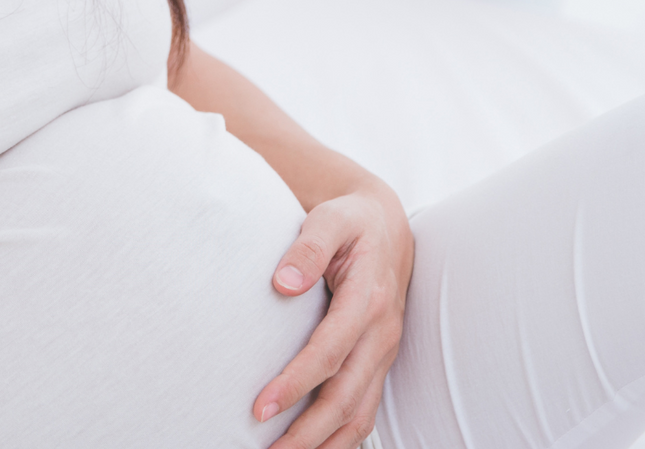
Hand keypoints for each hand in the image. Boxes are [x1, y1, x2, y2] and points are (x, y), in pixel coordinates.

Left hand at [255, 184, 414, 448]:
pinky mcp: (377, 362)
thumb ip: (308, 247)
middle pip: (347, 398)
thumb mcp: (330, 220)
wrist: (385, 223)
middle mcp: (382, 333)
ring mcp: (383, 352)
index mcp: (369, 300)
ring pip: (360, 414)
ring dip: (324, 444)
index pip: (330, 353)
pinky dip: (342, 439)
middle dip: (307, 432)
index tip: (259, 408)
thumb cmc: (351, 222)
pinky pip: (365, 410)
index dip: (295, 384)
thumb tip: (282, 284)